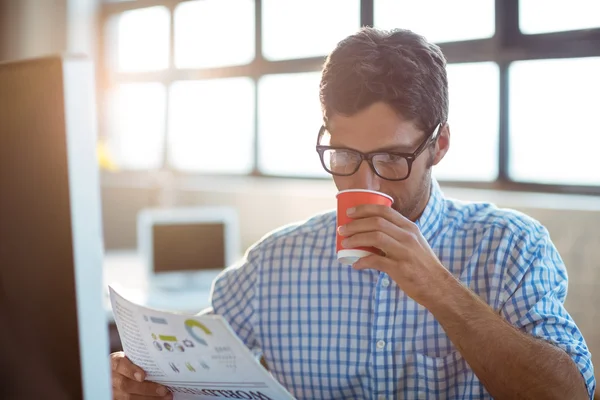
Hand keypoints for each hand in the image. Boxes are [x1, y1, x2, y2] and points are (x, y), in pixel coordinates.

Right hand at [110, 351, 171, 398]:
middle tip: (163, 390)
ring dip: (149, 398)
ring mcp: (112, 391)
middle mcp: (111, 377)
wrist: (117, 372)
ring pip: (128, 397)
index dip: (131, 370)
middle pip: (126, 385)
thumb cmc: (129, 363)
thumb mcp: (131, 358)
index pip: (120, 365)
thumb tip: (162, 363)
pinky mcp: (116, 399)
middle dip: (146, 388)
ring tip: (165, 397)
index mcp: (114, 362)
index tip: (142, 376)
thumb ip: (140, 361)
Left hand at [338, 204, 452, 305]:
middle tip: (342, 229)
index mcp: (409, 228)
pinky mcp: (400, 268)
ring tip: (345, 243)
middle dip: (355, 224)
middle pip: (376, 222)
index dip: (364, 209)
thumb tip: (371, 232)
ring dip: (356, 239)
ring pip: (375, 237)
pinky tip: (356, 265)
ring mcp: (404, 252)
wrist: (438, 287)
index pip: (384, 211)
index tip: (349, 212)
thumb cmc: (422, 265)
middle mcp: (407, 236)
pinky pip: (376, 261)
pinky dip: (362, 262)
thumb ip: (397, 235)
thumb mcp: (414, 243)